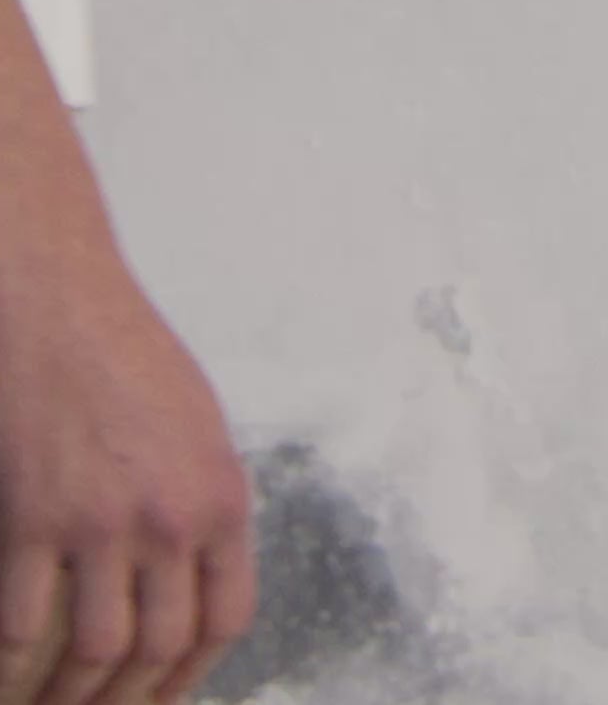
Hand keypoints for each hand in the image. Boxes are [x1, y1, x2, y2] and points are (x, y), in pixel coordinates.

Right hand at [0, 242, 254, 704]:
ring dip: (71, 698)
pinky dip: (13, 673)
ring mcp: (100, 524)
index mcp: (220, 496)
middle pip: (158, 649)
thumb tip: (195, 580)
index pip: (224, 619)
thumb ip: (202, 504)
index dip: (193, 673)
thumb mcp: (198, 426)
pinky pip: (22, 629)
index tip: (166, 694)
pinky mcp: (33, 521)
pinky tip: (10, 684)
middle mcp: (169, 518)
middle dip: (130, 700)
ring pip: (94, 654)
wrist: (60, 305)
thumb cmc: (125, 355)